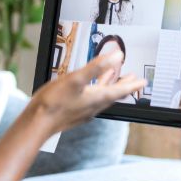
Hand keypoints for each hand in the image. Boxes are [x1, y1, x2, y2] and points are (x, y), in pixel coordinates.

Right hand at [30, 51, 144, 132]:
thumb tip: (117, 56)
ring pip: (102, 97)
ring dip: (110, 86)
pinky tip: (89, 87)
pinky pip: (90, 99)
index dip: (133, 84)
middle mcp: (93, 106)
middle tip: (134, 80)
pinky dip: (95, 90)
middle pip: (114, 94)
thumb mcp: (77, 79)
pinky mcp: (73, 111)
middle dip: (124, 85)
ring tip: (114, 78)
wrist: (36, 124)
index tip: (144, 82)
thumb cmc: (54, 103)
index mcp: (97, 98)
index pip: (121, 90)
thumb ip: (97, 66)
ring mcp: (83, 110)